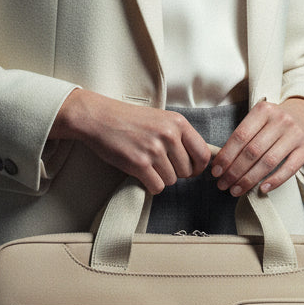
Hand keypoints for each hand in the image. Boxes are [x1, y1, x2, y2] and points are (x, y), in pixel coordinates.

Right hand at [50, 90, 211, 193]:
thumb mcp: (161, 119)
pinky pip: (157, 186)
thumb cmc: (129, 119)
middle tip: (161, 165)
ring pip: (172, 180)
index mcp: (178, 123)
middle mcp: (169, 136)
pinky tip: (142, 173)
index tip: (191, 169)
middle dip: (176, 172)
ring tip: (148, 164)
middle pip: (187, 171)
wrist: (99, 118)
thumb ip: (180, 135)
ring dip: (161, 177)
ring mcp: (154, 150)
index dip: (198, 167)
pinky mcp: (139, 164)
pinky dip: (151, 185)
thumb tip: (197, 159)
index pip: (203, 154)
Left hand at [210, 97, 303, 196]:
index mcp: (263, 110)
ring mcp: (295, 134)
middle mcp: (280, 120)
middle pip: (252, 151)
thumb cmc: (277, 121)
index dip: (226, 156)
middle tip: (223, 184)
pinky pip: (289, 169)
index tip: (216, 171)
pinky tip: (262, 189)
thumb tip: (222, 162)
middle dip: (234, 171)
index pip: (240, 136)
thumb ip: (245, 135)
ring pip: (268, 162)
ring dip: (249, 179)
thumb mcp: (261, 118)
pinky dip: (274, 181)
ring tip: (237, 190)